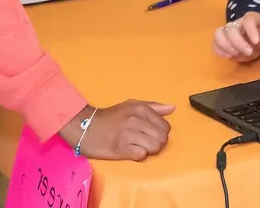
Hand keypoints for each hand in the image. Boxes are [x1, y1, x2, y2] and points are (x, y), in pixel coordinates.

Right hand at [60, 100, 174, 160]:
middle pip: (162, 138)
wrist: (87, 127)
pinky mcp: (122, 149)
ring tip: (139, 146)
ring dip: (149, 150)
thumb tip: (172, 108)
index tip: (150, 133)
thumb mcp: (131, 105)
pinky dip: (139, 155)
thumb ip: (153, 107)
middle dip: (157, 142)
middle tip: (146, 142)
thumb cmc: (111, 117)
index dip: (160, 132)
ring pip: (155, 147)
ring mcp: (129, 134)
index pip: (166, 126)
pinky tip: (132, 151)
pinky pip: (142, 155)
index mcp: (141, 109)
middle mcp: (136, 120)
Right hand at [213, 12, 259, 62]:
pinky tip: (230, 56)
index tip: (256, 42)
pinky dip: (220, 51)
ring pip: (218, 34)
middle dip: (238, 42)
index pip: (248, 21)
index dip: (251, 31)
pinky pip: (215, 44)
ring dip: (226, 46)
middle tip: (249, 52)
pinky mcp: (223, 42)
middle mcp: (236, 24)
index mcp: (250, 18)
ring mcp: (227, 32)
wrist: (258, 35)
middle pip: (231, 29)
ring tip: (236, 54)